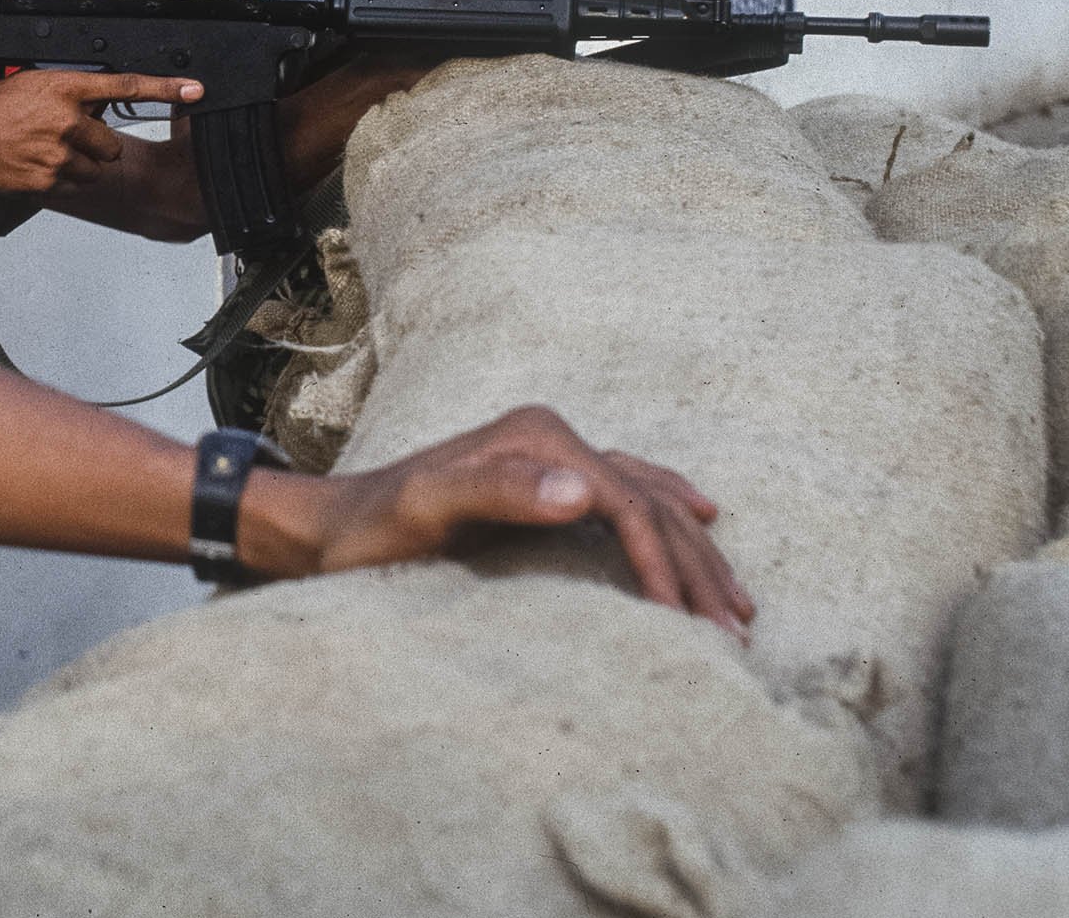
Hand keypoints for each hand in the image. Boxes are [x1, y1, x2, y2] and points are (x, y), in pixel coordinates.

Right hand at [0, 69, 203, 195]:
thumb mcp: (33, 84)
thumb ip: (70, 90)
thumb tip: (98, 101)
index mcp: (65, 87)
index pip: (126, 85)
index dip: (166, 88)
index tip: (195, 88)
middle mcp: (67, 119)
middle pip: (111, 142)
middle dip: (97, 144)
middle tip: (68, 138)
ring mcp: (59, 152)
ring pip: (96, 168)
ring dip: (80, 164)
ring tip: (49, 151)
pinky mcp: (51, 180)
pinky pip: (76, 185)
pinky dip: (63, 180)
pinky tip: (39, 166)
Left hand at [253, 405, 752, 638]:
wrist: (330, 526)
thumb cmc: (372, 530)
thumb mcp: (425, 511)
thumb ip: (498, 493)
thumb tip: (581, 490)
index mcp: (537, 438)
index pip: (627, 504)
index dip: (664, 565)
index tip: (688, 628)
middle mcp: (550, 437)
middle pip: (649, 501)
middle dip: (697, 567)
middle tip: (737, 632)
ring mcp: (549, 455)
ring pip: (648, 498)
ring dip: (696, 549)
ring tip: (738, 605)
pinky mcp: (543, 478)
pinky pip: (629, 492)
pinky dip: (670, 512)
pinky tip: (699, 519)